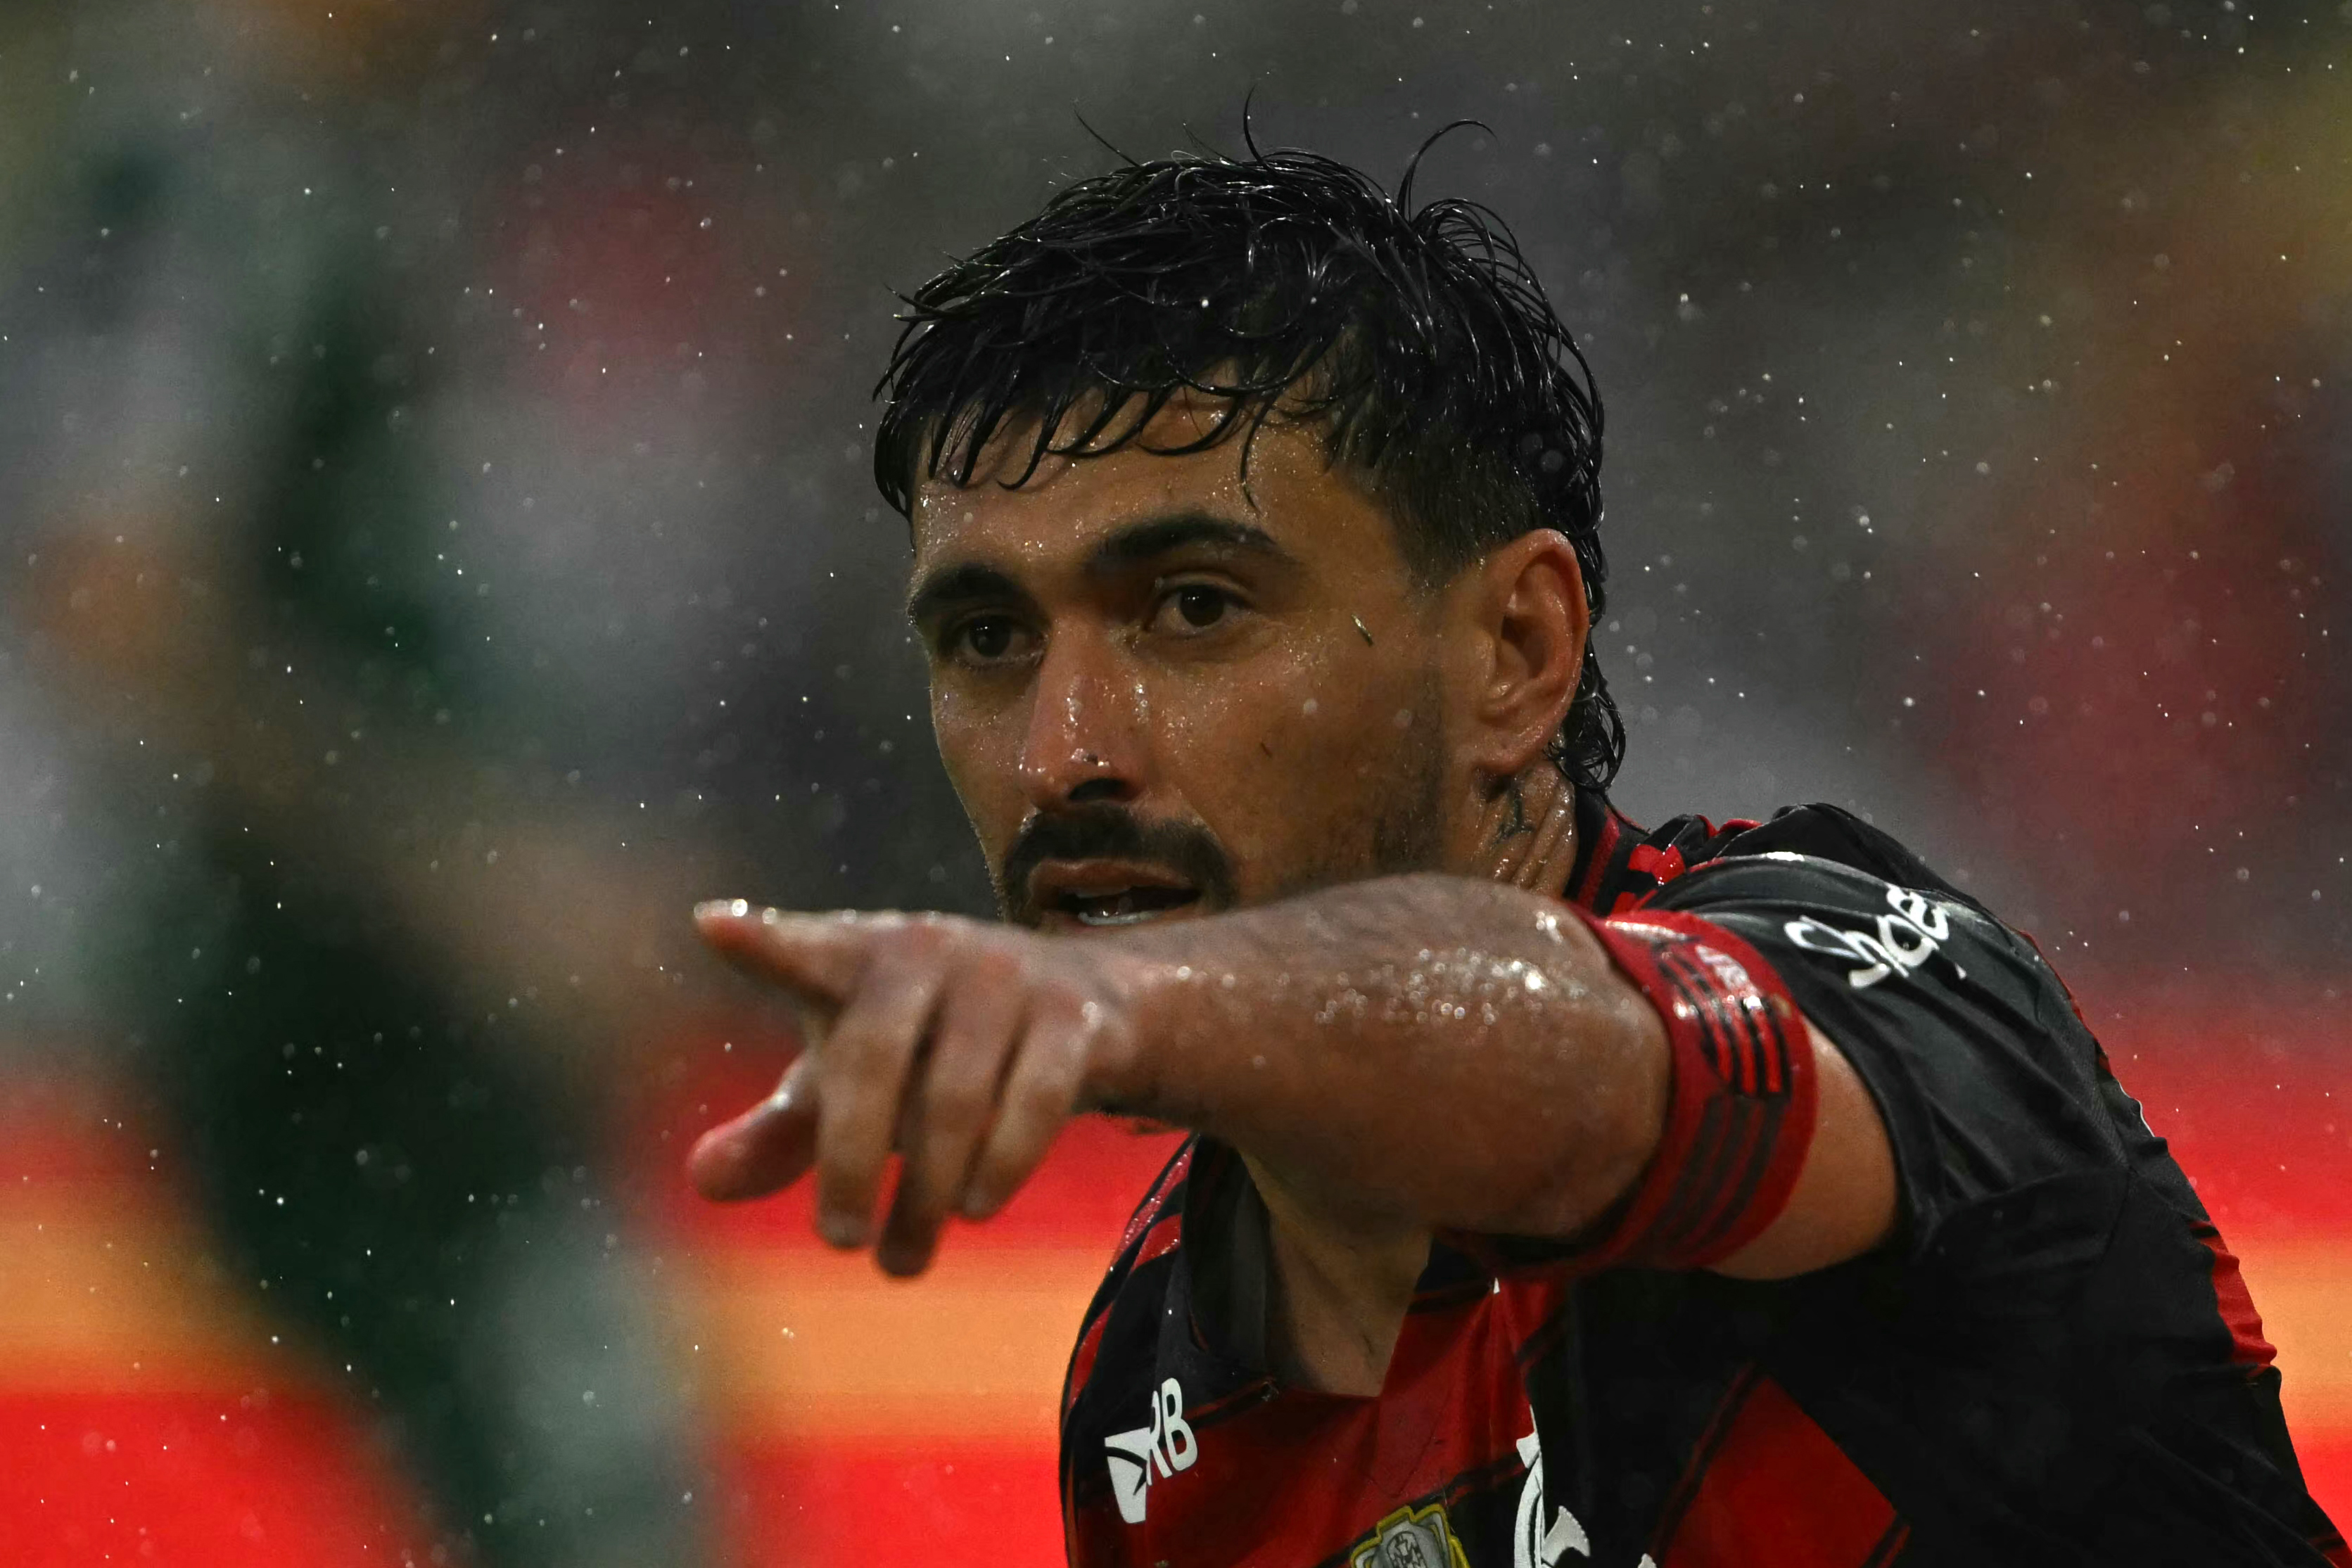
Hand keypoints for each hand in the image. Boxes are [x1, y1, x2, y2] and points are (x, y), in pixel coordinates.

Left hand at [684, 903, 1141, 1274]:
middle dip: (847, 1162)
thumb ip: (779, 1130)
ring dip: (924, 1194)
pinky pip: (1034, 1102)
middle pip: (871, 1059)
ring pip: (953, 1100)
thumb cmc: (932, 1043)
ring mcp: (1004, 977)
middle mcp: (928, 951)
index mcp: (859, 956)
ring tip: (902, 1260)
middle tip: (836, 1241)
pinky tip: (974, 1210)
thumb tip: (703, 1181)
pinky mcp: (1073, 1015)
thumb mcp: (849, 1079)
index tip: (712, 927)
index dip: (765, 942)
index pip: (806, 950)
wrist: (1087, 1003)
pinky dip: (1001, 1165)